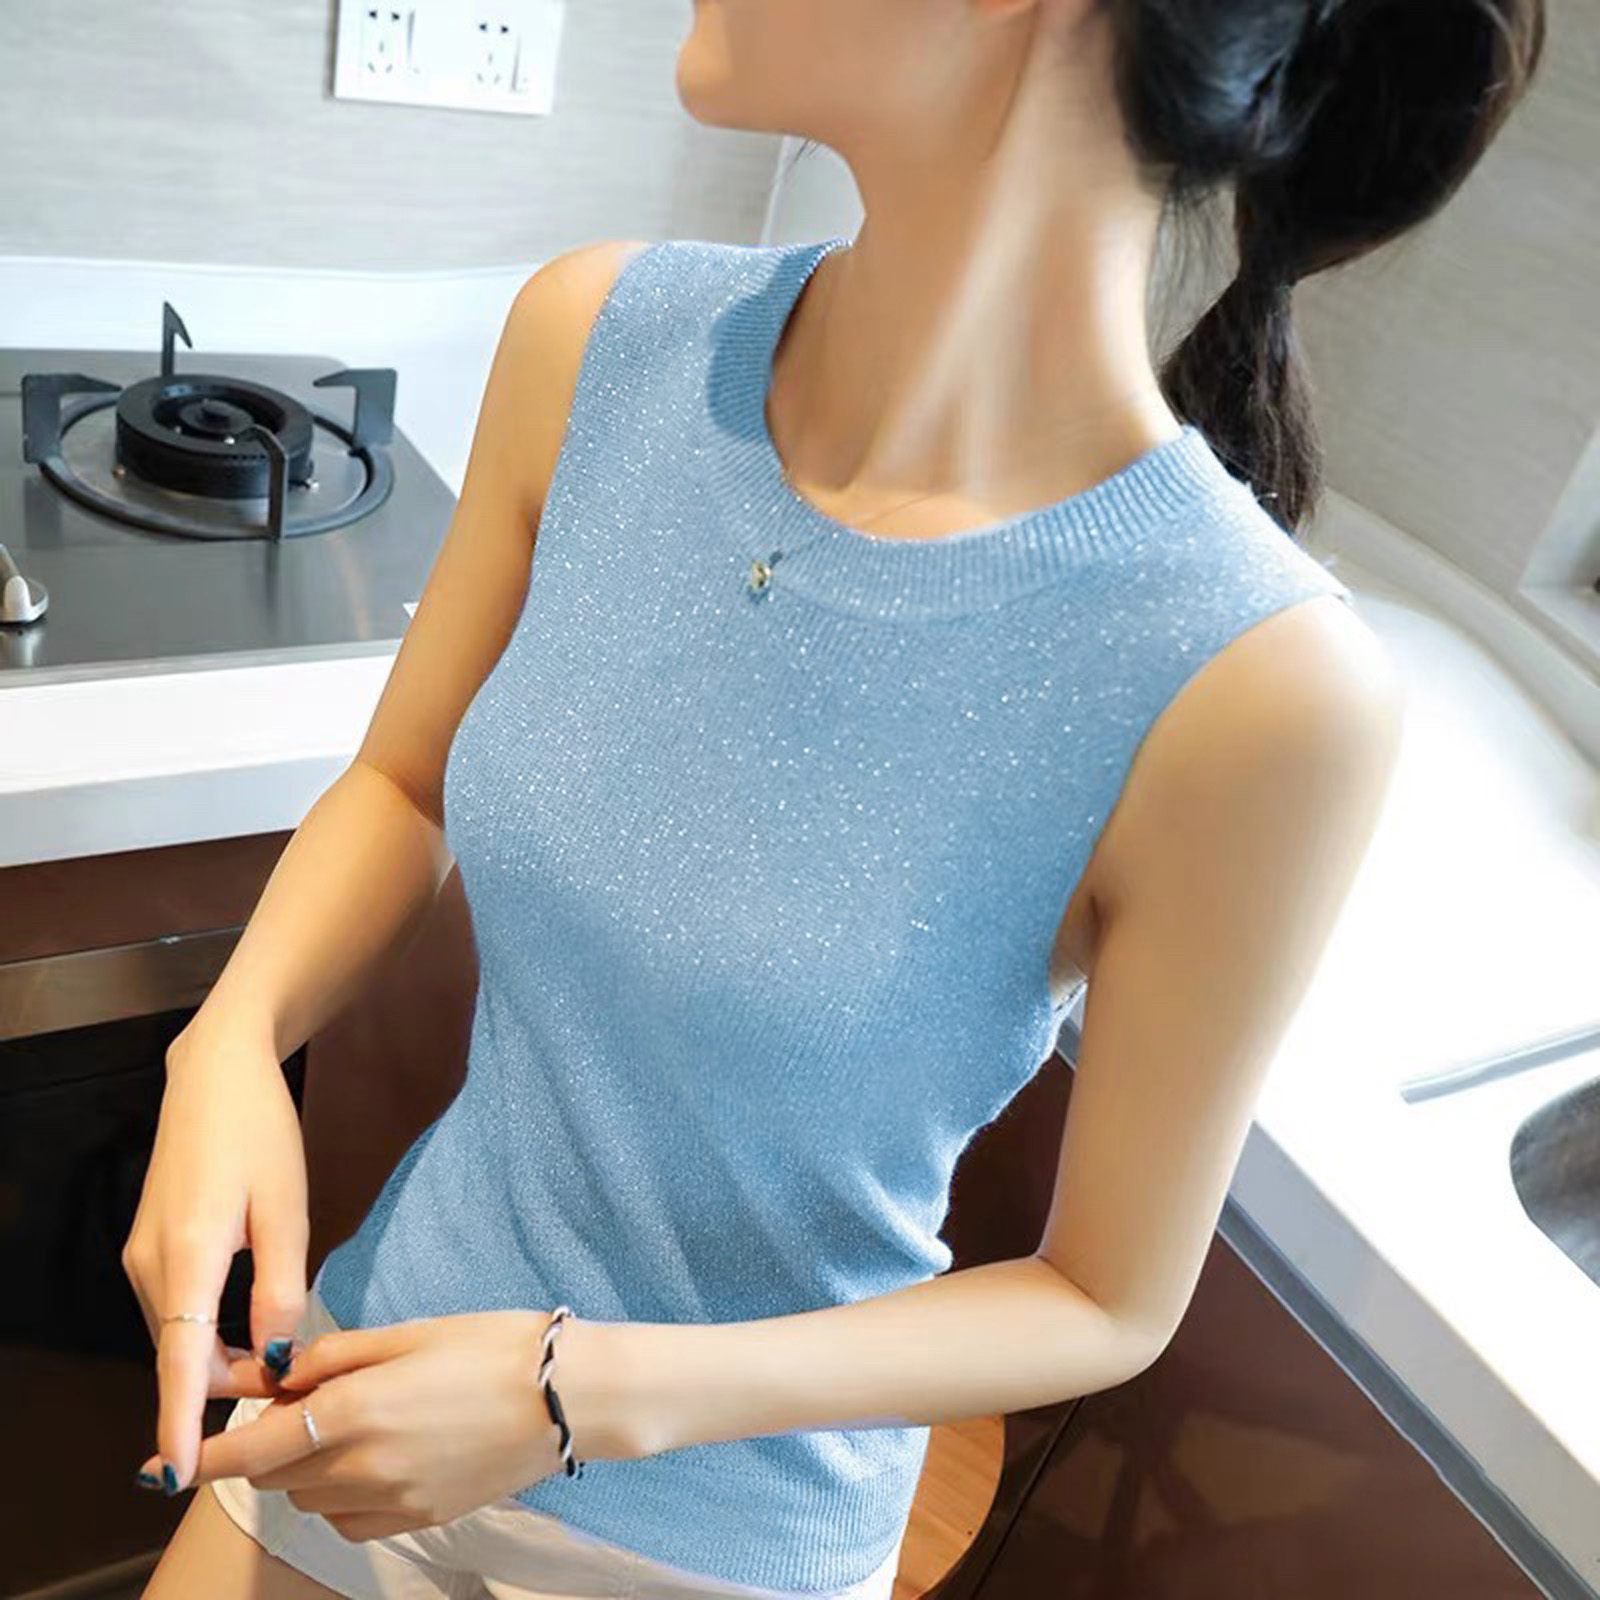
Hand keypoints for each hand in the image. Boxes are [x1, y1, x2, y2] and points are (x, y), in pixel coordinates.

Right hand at [122, 1020, 311, 1490]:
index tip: (182, 1473)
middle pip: (183, 1357)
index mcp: (187, 1257)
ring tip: (285, 1349)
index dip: (181, 1421)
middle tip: (298, 1379)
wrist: (218, 1072)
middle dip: (231, 1383)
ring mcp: (143, 1256)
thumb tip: (276, 1358)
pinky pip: (177, 1310)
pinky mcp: (149, 1246)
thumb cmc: (260, 1133)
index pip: (178, 1361)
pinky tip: (253, 1319)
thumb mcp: (288, 1210)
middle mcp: (149, 1266)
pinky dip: (208, 1330)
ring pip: (180, 1336)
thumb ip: (280, 1289)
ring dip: (223, 1356)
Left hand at [137, 1311, 589, 1541]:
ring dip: (306, 1469)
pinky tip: (374, 1458)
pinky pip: (350, 1520)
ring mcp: (390, 1503)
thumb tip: (279, 1370)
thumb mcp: (408, 1333)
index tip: (177, 1457)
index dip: (206, 1456)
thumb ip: (334, 1355)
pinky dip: (341, 1495)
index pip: (250, 1450)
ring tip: (347, 1424)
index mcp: (353, 1411)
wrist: (566, 1396)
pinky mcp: (418, 1521)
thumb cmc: (491, 1346)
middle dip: (271, 1445)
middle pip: (277, 1476)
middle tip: (299, 1402)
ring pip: (311, 1500)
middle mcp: (360, 1468)